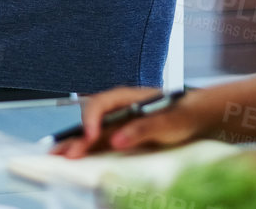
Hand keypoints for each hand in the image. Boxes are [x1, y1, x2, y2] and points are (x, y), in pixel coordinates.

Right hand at [53, 86, 215, 157]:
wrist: (197, 118)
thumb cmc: (182, 114)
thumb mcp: (166, 122)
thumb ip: (141, 129)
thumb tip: (117, 139)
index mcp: (125, 98)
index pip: (99, 105)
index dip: (91, 121)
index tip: (90, 136)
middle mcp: (118, 109)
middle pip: (90, 122)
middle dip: (75, 137)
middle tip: (60, 153)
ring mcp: (119, 124)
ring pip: (92, 134)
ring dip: (76, 145)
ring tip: (59, 156)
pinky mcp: (121, 137)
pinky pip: (100, 143)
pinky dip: (87, 150)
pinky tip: (76, 158)